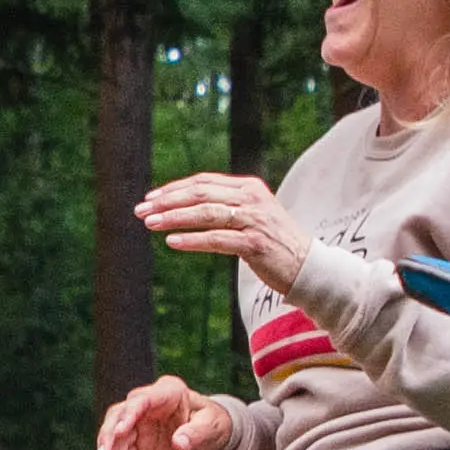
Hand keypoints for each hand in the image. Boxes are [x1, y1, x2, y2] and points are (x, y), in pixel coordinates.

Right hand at [91, 376, 240, 449]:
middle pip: (120, 414)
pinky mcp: (137, 439)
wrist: (211, 438)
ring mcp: (140, 420)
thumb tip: (178, 443)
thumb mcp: (212, 427)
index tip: (120, 431)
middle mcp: (149, 402)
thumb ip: (196, 433)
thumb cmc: (213, 425)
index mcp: (169, 391)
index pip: (142, 399)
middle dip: (110, 435)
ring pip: (115, 432)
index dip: (128, 414)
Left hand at [134, 171, 312, 287]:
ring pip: (206, 214)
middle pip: (201, 194)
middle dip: (167, 201)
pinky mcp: (256, 245)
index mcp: (249, 188)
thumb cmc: (273, 243)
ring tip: (150, 223)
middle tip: (141, 210)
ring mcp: (255, 221)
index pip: (204, 182)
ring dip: (174, 218)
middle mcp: (252, 199)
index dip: (174, 189)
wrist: (307, 266)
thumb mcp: (251, 216)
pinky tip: (172, 241)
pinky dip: (192, 240)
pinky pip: (217, 240)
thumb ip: (226, 206)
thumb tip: (185, 205)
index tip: (150, 198)